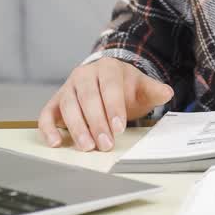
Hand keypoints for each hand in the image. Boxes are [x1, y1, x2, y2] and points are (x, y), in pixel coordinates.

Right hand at [37, 58, 173, 151]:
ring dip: (77, 128)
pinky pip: (47, 113)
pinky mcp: (56, 100)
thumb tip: (167, 93)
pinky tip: (56, 142)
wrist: (107, 81)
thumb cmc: (125, 88)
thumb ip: (153, 90)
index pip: (110, 86)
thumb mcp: (141, 87)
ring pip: (68, 106)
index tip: (119, 127)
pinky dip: (48, 128)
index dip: (114, 107)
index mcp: (107, 67)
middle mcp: (84, 74)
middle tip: (105, 143)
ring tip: (87, 146)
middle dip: (97, 122)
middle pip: (88, 97)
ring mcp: (68, 87)